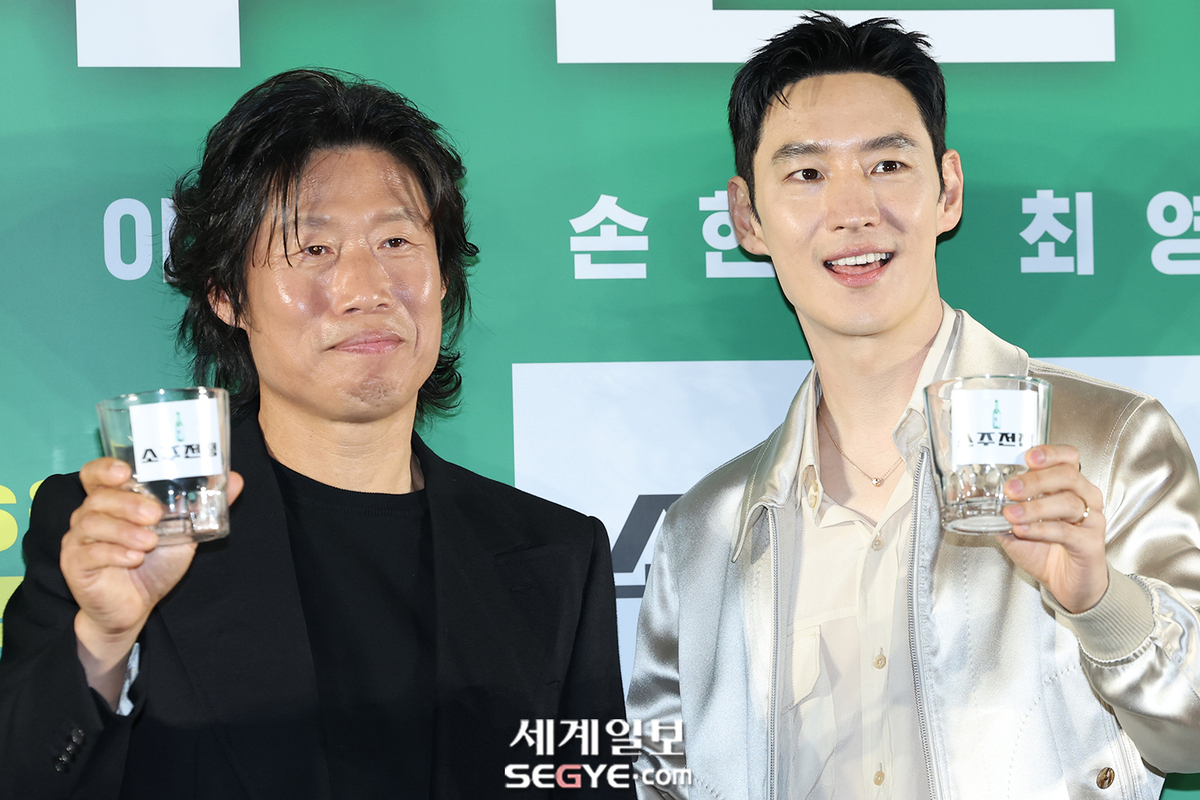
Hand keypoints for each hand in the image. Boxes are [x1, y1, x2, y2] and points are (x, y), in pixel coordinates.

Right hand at [60, 458, 243, 705]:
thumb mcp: (183, 533)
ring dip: (124, 530)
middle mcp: (89, 516)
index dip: (105, 468)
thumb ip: (203, 507)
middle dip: (128, 503)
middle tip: (155, 514)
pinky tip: (134, 558)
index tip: (126, 471)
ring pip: (92, 523)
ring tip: (150, 541)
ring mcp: (78, 540)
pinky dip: (115, 553)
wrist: (135, 607)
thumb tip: (235, 479)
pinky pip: (90, 552)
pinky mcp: (75, 564)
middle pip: (99, 497)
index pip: (95, 474)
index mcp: (111, 501)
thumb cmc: (154, 564)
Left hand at [997, 445, 1106, 613]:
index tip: (1028, 457)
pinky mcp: (1091, 543)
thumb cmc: (1046, 550)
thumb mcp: (1017, 525)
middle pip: (1067, 476)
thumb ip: (1000, 509)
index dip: (1051, 453)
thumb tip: (973, 494)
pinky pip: (1067, 531)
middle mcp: (1084, 498)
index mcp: (1069, 486)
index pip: (1068, 457)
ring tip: (1011, 514)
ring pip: (1067, 502)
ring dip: (1035, 507)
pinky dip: (1042, 529)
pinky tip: (1023, 530)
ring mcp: (1091, 520)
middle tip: (1011, 488)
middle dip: (1036, 480)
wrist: (1066, 583)